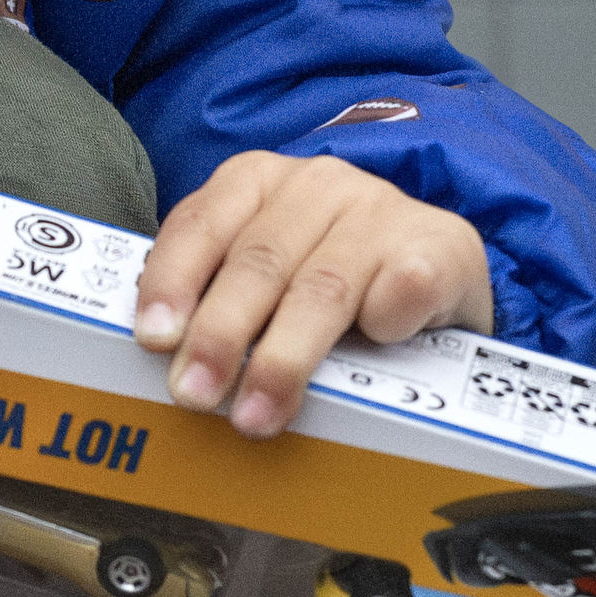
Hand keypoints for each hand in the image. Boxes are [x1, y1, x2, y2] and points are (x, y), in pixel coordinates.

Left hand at [132, 153, 493, 439]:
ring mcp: (382, 211)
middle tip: (195, 393)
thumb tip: (164, 367)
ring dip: (284, 358)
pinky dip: (381, 324)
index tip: (155, 337)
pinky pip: (401, 290)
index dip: (173, 282)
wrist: (439, 267)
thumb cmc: (333, 280)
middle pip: (258, 262)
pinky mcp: (439, 245)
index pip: (201, 224)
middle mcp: (318, 185)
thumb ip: (215, 302)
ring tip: (256, 415)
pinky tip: (371, 349)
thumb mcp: (267, 276)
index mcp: (258, 181)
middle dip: (220, 334)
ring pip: (322, 287)